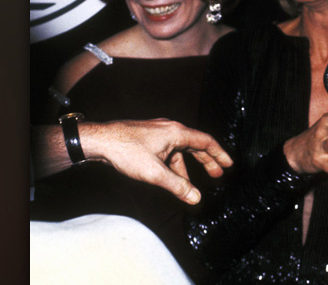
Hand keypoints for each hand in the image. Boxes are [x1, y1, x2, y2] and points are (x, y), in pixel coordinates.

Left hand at [79, 119, 232, 204]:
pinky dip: (174, 164)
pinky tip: (169, 176)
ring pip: (180, 150)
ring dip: (188, 165)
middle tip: (217, 174)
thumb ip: (177, 185)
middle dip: (207, 161)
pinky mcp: (148, 138)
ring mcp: (158, 133)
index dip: (219, 154)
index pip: (206, 141)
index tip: (228, 164)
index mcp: (177, 132)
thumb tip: (195, 198)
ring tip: (191, 183)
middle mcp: (170, 129)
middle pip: (195, 145)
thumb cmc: (125, 151)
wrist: (99, 140)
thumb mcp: (155, 173)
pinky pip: (168, 151)